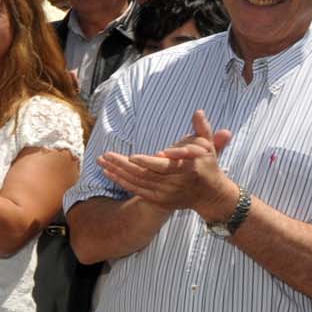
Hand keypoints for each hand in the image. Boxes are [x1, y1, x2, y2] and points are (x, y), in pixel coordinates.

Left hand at [98, 109, 237, 219]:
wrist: (210, 195)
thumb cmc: (208, 166)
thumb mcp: (208, 147)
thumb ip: (203, 129)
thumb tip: (198, 111)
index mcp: (186, 170)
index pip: (164, 167)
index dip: (147, 162)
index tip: (132, 157)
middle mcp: (173, 184)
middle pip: (144, 174)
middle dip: (123, 165)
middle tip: (105, 155)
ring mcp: (165, 194)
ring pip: (137, 182)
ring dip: (117, 172)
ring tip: (101, 161)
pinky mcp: (158, 200)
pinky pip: (135, 190)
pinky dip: (121, 181)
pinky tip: (108, 173)